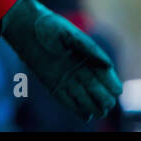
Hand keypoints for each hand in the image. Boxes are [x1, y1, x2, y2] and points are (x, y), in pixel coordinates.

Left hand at [0, 0, 121, 120]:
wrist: (25, 26)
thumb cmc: (49, 26)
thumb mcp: (71, 35)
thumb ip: (90, 49)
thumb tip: (108, 66)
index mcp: (88, 57)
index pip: (106, 75)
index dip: (111, 84)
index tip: (115, 91)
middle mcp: (80, 70)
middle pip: (97, 90)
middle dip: (103, 98)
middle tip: (106, 104)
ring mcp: (67, 78)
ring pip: (84, 98)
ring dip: (92, 106)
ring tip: (97, 111)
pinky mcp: (52, 83)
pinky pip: (67, 99)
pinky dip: (76, 108)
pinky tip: (85, 115)